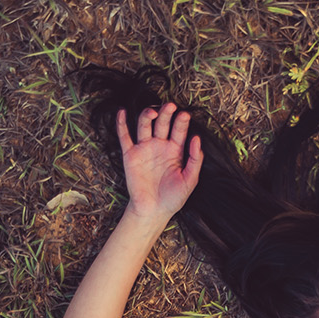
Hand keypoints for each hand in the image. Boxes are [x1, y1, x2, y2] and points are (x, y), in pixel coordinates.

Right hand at [117, 102, 202, 222]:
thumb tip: (197, 139)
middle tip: (171, 106)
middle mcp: (159, 145)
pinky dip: (121, 124)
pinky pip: (124, 136)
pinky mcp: (130, 155)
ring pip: (144, 125)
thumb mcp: (190, 180)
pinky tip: (122, 112)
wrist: (153, 211)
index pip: (178, 130)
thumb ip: (195, 160)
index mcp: (175, 150)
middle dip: (166, 113)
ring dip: (148, 115)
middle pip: (162, 123)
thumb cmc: (173, 198)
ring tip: (154, 111)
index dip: (181, 122)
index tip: (185, 115)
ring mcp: (144, 148)